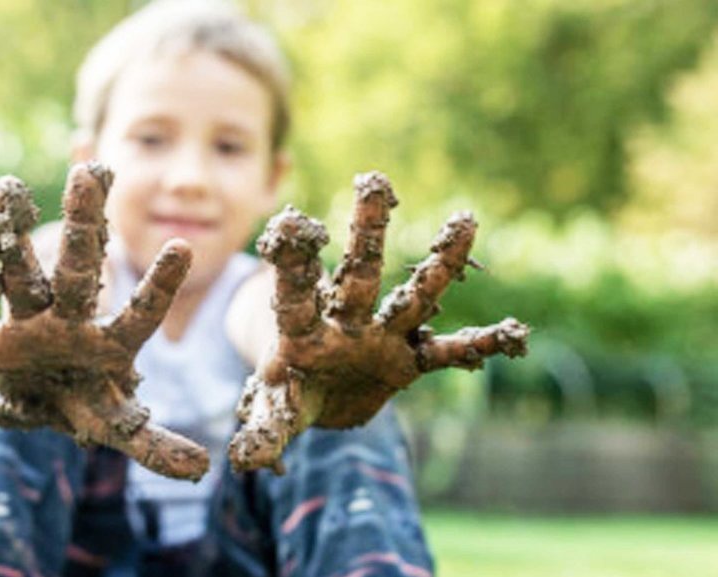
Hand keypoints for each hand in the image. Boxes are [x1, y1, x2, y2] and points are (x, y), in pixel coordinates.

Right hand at [0, 162, 209, 480]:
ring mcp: (31, 323)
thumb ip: (156, 443)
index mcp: (111, 341)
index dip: (160, 287)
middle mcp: (71, 319)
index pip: (141, 312)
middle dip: (82, 227)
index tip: (182, 247)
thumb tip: (203, 468)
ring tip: (5, 187)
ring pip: (22, 274)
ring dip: (11, 236)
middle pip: (78, 270)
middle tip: (86, 174)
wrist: (49, 401)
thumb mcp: (121, 425)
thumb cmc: (93, 403)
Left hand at [228, 171, 528, 472]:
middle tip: (375, 180)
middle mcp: (346, 323)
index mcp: (303, 331)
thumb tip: (243, 460)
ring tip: (465, 220)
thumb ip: (264, 429)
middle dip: (367, 232)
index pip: (296, 292)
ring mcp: (381, 337)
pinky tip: (514, 334)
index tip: (290, 221)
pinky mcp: (407, 360)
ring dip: (438, 265)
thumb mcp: (274, 410)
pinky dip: (479, 347)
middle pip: (358, 273)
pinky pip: (448, 353)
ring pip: (412, 296)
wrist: (317, 398)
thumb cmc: (288, 392)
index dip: (294, 261)